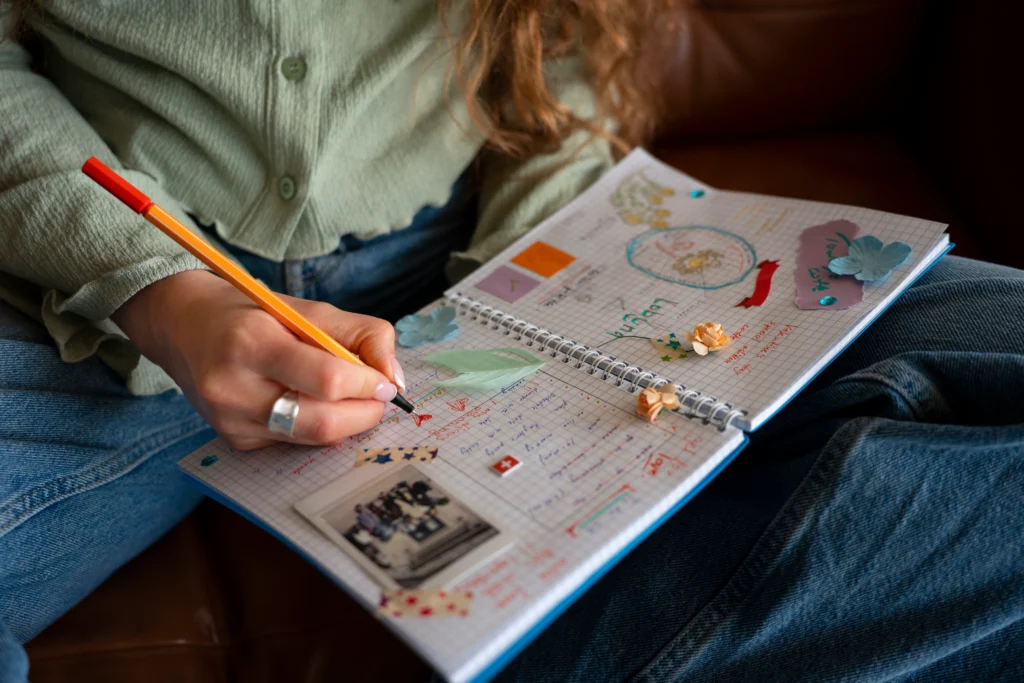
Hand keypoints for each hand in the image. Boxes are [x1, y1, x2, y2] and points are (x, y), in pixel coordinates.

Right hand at [114, 270, 404, 449]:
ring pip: (310, 439)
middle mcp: (234, 387)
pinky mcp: (233, 440)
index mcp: (253, 342)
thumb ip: (362, 335)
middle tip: (378, 398)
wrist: (180, 325)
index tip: (385, 383)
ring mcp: (229, 420)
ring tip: (352, 400)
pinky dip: (315, 428)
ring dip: (345, 424)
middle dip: (364, 414)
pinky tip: (310, 405)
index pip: (328, 379)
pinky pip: (292, 443)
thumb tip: (394, 379)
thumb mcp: (308, 308)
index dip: (368, 385)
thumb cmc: (251, 312)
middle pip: (322, 422)